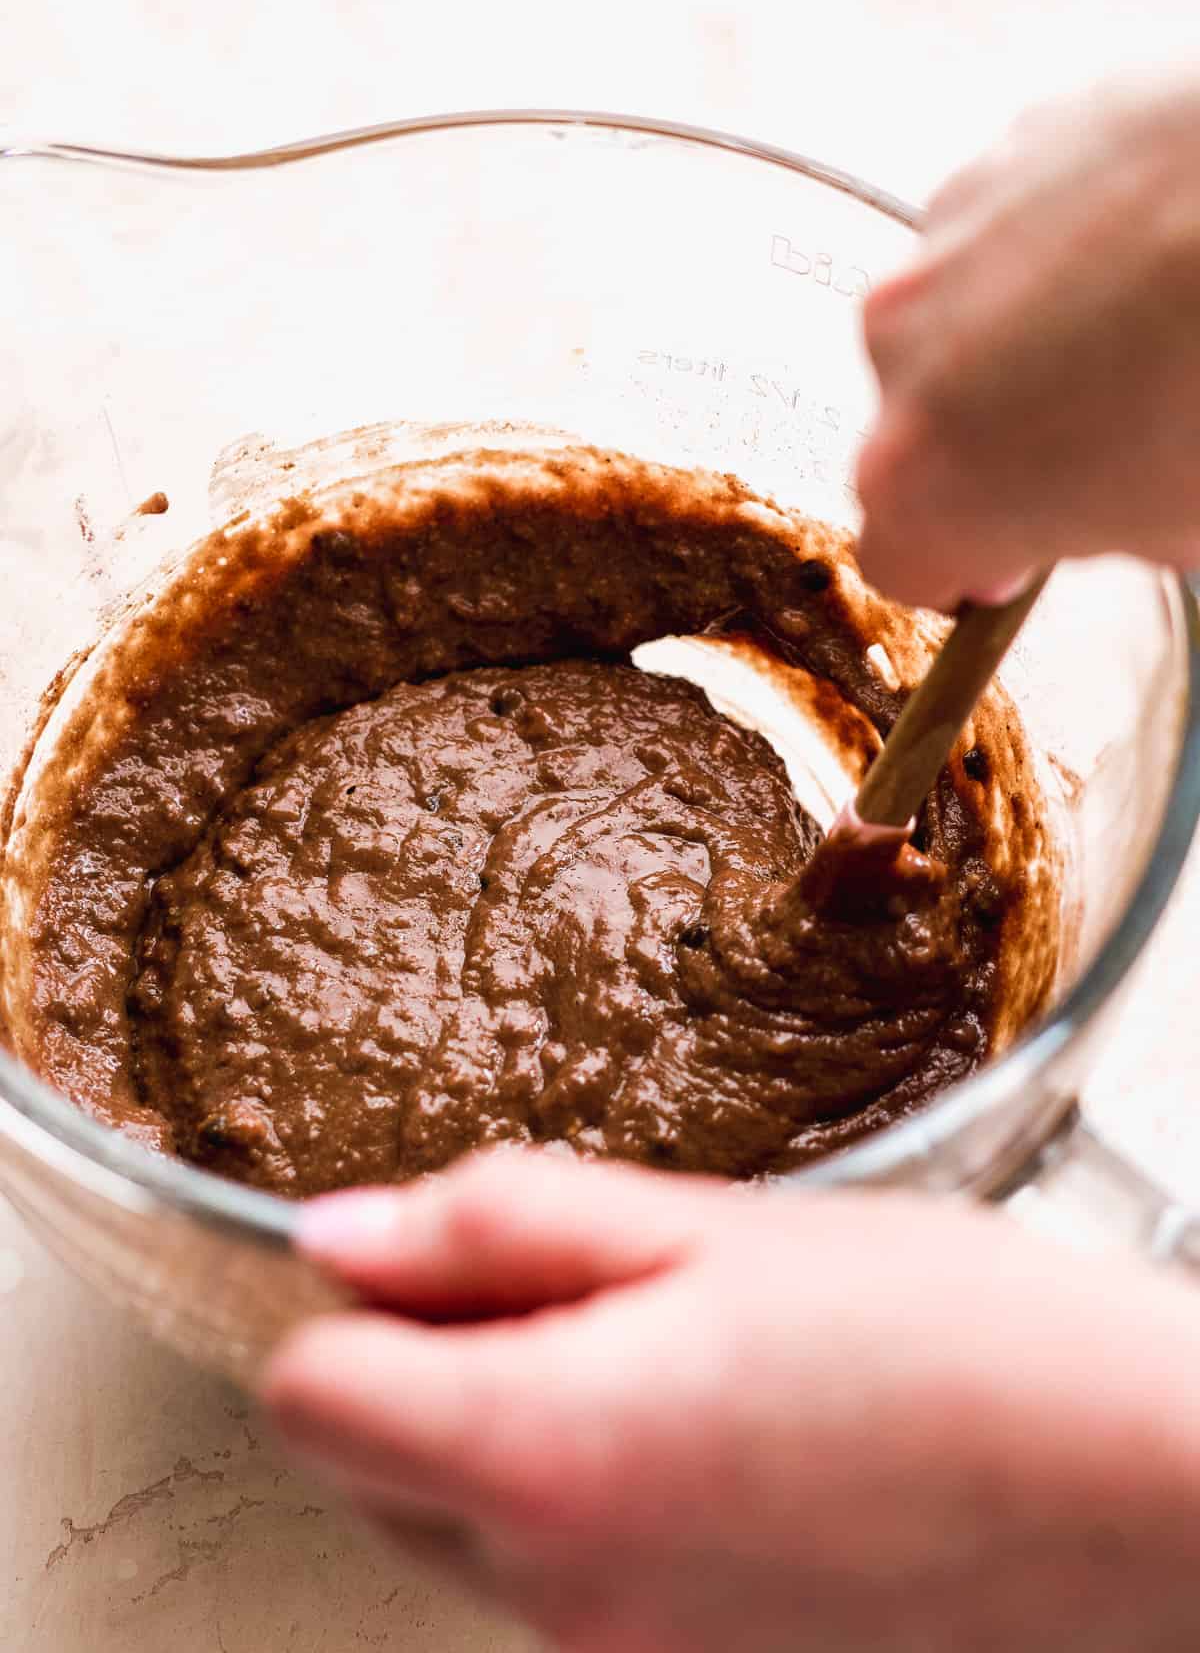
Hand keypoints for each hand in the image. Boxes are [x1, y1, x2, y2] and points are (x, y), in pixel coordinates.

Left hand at [264, 1150, 1199, 1651]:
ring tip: (680, 1345)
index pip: (310, 1397)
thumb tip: (338, 1236)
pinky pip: (562, 1577)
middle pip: (372, 1468)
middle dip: (431, 1361)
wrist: (1129, 1486)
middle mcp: (556, 1594)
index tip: (450, 1249)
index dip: (359, 1301)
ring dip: (515, 1424)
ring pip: (464, 1523)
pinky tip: (720, 1427)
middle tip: (596, 1278)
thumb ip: (500, 1226)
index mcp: (544, 1455)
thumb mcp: (709, 1224)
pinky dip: (591, 1495)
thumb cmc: (944, 1331)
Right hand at [856, 72, 1199, 606]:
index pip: (901, 559)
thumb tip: (1107, 506)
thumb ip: (1103, 533)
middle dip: (995, 434)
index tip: (1017, 552)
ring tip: (1145, 319)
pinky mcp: (1003, 148)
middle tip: (1109, 429)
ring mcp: (942, 241)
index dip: (967, 561)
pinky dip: (1066, 242)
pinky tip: (1156, 243)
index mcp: (925, 480)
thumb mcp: (1181, 522)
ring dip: (1027, 331)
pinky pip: (1012, 226)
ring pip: (962, 316)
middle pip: (921, 424)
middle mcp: (901, 353)